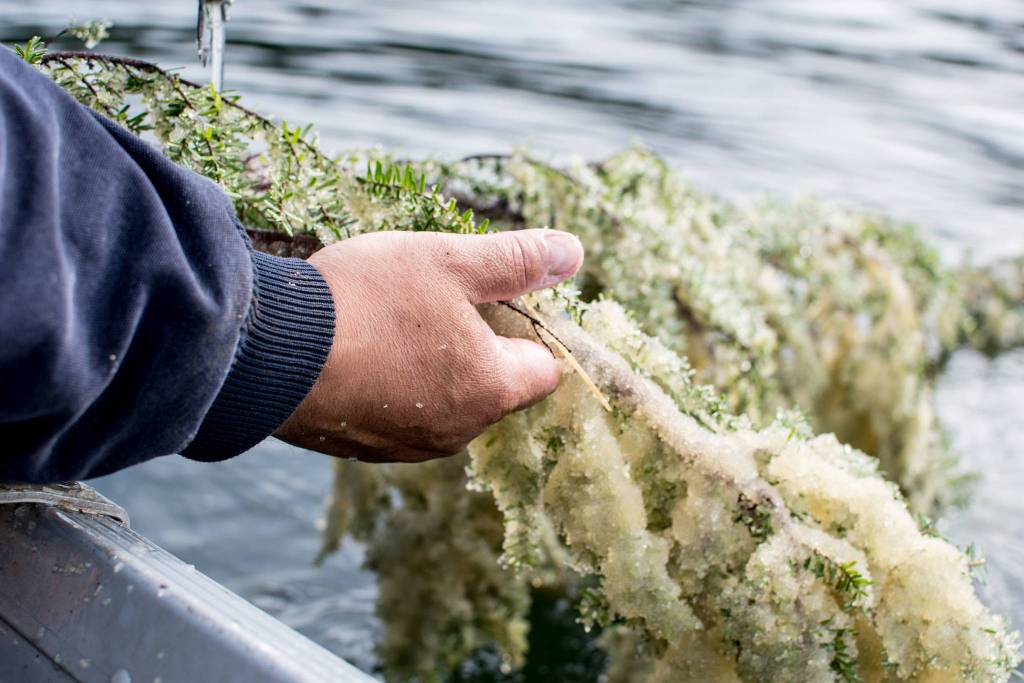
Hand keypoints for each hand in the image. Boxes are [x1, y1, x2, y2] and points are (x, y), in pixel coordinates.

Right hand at [273, 229, 583, 461]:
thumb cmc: (367, 300)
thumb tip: (573, 254)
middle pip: (493, 386)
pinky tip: (359, 350)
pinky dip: (391, 385)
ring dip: (431, 365)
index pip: (544, 370)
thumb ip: (515, 261)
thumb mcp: (449, 262)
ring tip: (391, 321)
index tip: (500, 299)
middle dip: (478, 345)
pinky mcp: (359, 449)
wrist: (268, 352)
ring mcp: (405, 446)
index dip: (533, 331)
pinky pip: (397, 415)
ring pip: (444, 401)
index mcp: (490, 390)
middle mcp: (456, 431)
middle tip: (437, 299)